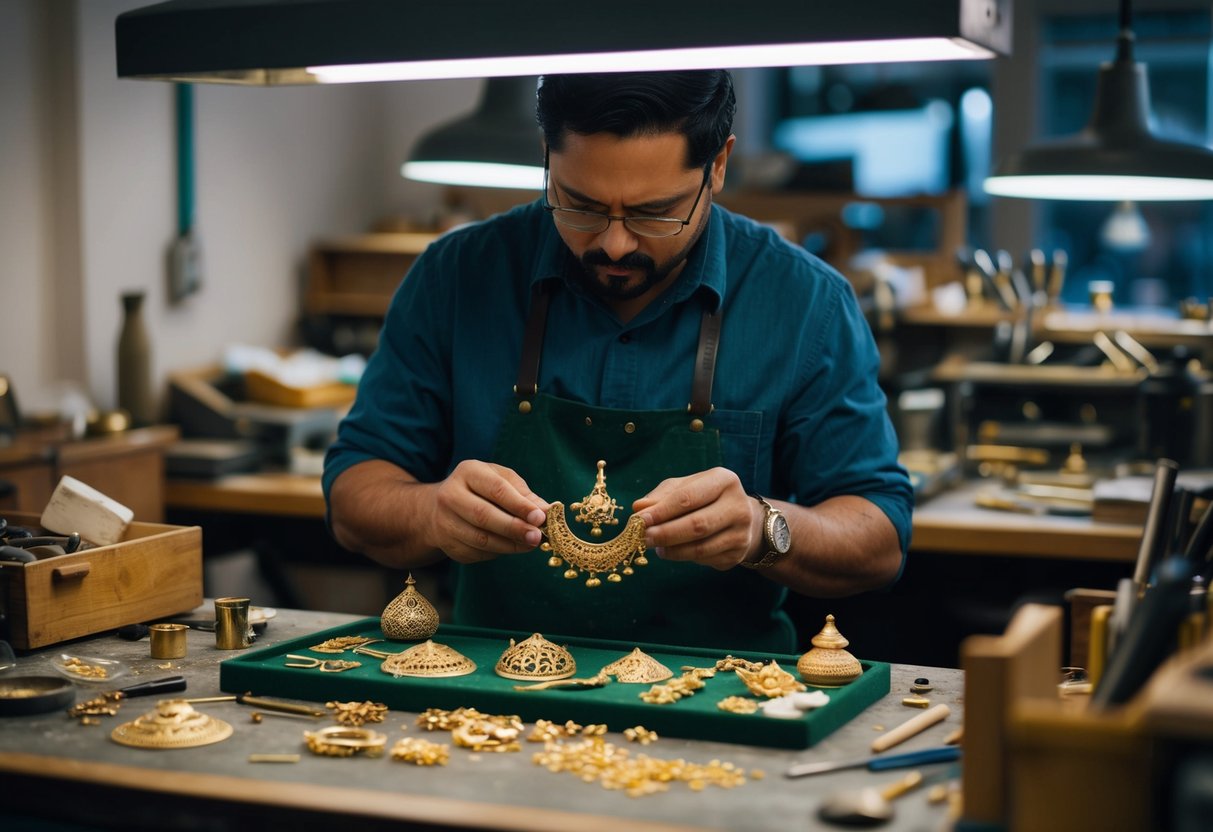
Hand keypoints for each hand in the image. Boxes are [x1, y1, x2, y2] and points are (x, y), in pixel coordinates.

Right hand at [427, 460, 547, 563]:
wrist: (441, 507)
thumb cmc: (482, 489)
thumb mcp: (502, 480)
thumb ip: (524, 495)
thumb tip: (547, 511)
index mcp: (468, 472)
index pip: (496, 489)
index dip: (519, 505)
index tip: (540, 518)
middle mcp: (450, 495)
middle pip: (484, 515)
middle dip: (514, 528)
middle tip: (537, 536)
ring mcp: (445, 521)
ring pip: (480, 539)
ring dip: (509, 545)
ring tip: (530, 544)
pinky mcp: (447, 543)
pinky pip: (476, 552)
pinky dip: (497, 552)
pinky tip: (510, 547)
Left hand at [632, 467, 760, 570]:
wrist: (740, 516)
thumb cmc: (704, 498)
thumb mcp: (684, 488)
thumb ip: (661, 497)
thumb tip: (638, 509)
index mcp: (724, 481)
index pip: (688, 498)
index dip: (661, 511)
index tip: (639, 520)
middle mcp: (738, 506)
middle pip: (697, 525)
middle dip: (665, 533)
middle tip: (643, 538)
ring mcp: (742, 533)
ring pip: (700, 548)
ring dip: (672, 550)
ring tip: (656, 547)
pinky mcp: (738, 554)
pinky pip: (705, 560)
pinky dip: (684, 558)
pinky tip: (674, 551)